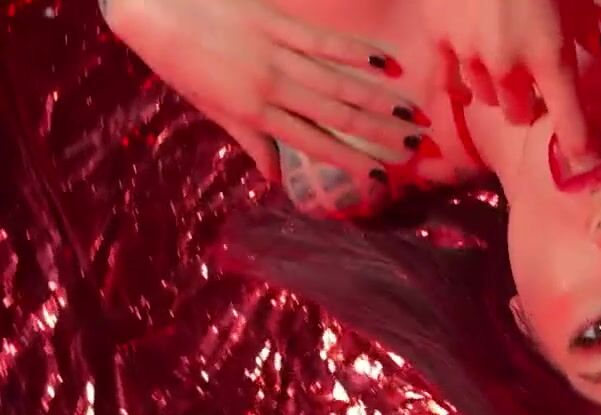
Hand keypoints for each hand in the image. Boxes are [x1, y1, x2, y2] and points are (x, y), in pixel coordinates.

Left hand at [104, 0, 424, 181]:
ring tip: (412, 112)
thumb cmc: (179, 61)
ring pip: (338, 82)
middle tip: (415, 146)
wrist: (152, 7)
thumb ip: (249, 140)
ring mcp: (275, 52)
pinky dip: (357, 53)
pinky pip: (324, 41)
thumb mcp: (210, 107)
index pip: (313, 143)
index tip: (381, 178)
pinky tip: (386, 64)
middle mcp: (270, 86)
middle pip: (336, 116)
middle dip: (379, 133)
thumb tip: (276, 178)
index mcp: (253, 112)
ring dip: (380, 99)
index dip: (350, 162)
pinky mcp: (275, 21)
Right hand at [425, 0, 600, 161]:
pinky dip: (459, 80)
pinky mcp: (439, 38)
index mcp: (551, 56)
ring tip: (499, 67)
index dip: (579, 145)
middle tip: (530, 86)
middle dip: (526, 104)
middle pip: (518, 111)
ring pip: (484, 95)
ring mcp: (470, 55)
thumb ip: (582, 27)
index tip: (585, 160)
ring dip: (495, 87)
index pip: (569, 120)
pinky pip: (448, 79)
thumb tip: (594, 49)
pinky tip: (466, 73)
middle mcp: (510, 67)